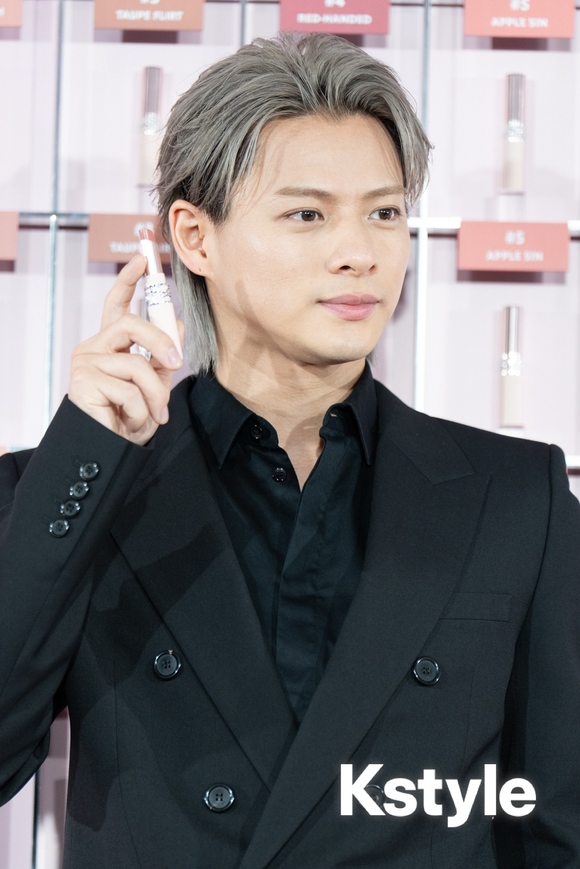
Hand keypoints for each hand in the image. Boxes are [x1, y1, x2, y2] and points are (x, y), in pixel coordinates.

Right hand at [68, 255, 183, 444]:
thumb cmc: (128, 419)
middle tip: (177, 363)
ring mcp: (86, 363)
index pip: (116, 305)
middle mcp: (94, 348)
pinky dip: (141, 410)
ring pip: (136, 362)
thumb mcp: (153, 385)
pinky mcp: (84, 381)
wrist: (110, 450)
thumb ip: (163, 356)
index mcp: (110, 345)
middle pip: (129, 324)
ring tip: (154, 413)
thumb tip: (177, 324)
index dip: (128, 282)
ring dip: (154, 392)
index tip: (142, 261)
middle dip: (159, 341)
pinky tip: (133, 422)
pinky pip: (129, 389)